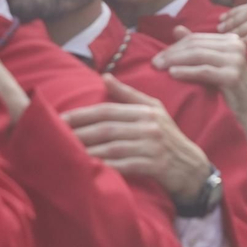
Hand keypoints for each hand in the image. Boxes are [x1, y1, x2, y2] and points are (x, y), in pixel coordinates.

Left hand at [60, 75, 213, 203]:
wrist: (192, 167)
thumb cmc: (169, 137)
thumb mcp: (155, 111)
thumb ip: (129, 95)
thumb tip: (105, 77)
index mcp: (146, 111)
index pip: (108, 110)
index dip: (83, 114)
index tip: (60, 118)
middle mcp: (149, 127)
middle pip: (106, 128)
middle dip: (79, 132)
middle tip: (54, 137)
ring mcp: (151, 147)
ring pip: (112, 148)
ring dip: (87, 151)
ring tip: (65, 153)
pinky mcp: (153, 166)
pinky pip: (123, 166)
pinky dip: (104, 168)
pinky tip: (88, 170)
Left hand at [153, 27, 246, 146]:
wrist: (244, 113)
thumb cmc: (226, 90)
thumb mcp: (211, 64)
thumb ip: (197, 46)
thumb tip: (177, 29)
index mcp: (232, 40)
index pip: (197, 38)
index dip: (175, 46)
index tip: (159, 56)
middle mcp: (237, 46)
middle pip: (196, 45)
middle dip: (172, 53)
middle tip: (154, 62)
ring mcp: (236, 60)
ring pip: (198, 55)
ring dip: (175, 60)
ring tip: (159, 67)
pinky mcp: (233, 76)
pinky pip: (203, 71)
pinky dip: (186, 71)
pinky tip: (172, 73)